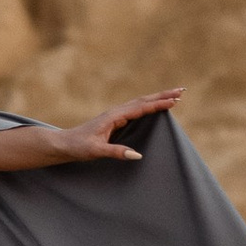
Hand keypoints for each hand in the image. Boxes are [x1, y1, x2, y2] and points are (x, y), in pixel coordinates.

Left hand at [56, 89, 183, 163]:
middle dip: (163, 96)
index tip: (174, 101)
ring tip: (175, 96)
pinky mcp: (115, 120)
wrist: (64, 143)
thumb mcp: (96, 151)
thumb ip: (116, 152)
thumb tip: (137, 155)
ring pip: (140, 103)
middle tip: (182, 91)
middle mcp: (116, 113)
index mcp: (114, 117)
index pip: (140, 108)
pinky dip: (149, 105)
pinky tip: (155, 106)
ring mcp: (116, 115)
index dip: (158, 104)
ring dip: (157, 99)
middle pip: (143, 100)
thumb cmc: (78, 147)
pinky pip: (136, 109)